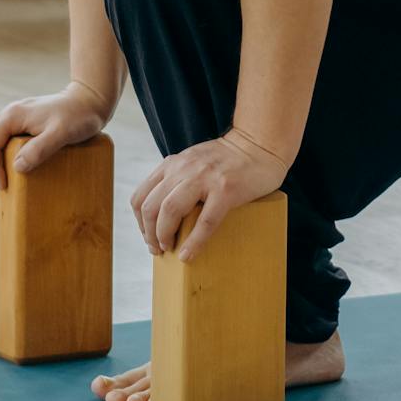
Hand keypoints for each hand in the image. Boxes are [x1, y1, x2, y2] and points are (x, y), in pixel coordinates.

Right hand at [0, 81, 109, 195]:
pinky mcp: (21, 126)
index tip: (3, 186)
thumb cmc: (79, 116)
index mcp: (13, 115)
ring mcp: (14, 119)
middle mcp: (8, 115)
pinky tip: (0, 175)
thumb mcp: (62, 133)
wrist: (90, 101)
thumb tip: (16, 168)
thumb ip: (40, 149)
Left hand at [131, 130, 286, 264]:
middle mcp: (184, 168)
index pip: (141, 197)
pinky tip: (189, 255)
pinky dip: (193, 242)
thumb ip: (178, 178)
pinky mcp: (226, 189)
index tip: (149, 237)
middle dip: (150, 235)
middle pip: (151, 206)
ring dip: (164, 237)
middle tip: (159, 249)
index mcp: (174, 164)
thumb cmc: (228, 160)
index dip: (140, 224)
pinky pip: (204, 221)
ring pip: (169, 211)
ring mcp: (205, 177)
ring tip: (171, 250)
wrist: (260, 145)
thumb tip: (163, 214)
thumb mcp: (194, 161)